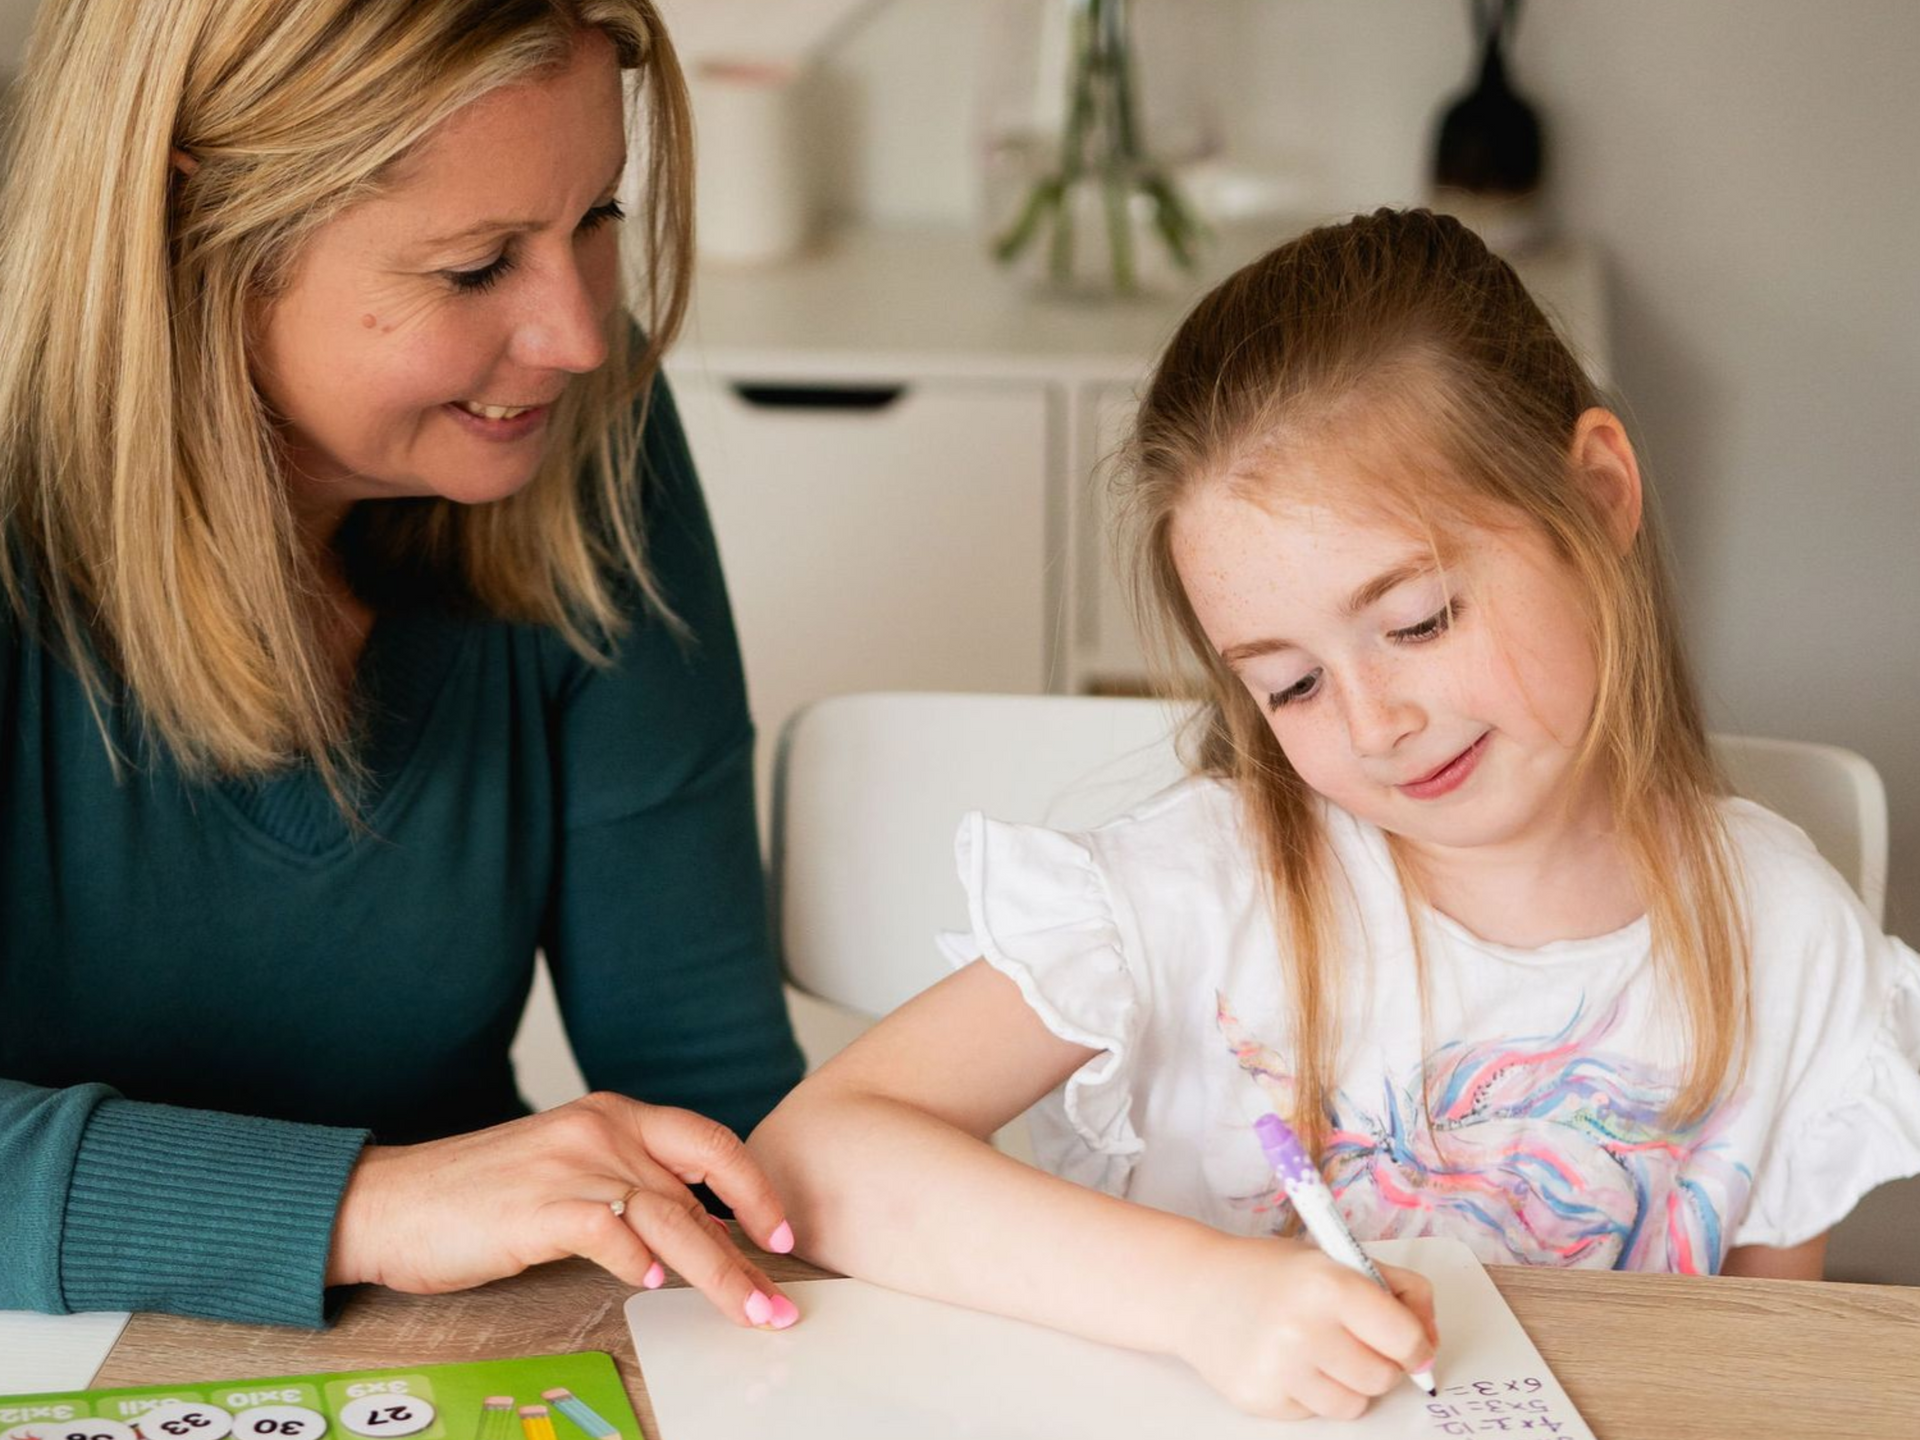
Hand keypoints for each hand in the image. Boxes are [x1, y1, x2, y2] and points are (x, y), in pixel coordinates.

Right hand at [326, 1092, 801, 1328]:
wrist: (390, 1202)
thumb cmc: (477, 1197)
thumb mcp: (570, 1174)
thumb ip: (630, 1190)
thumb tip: (696, 1236)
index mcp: (614, 1115)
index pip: (710, 1142)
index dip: (755, 1188)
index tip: (782, 1233)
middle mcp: (602, 1129)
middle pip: (701, 1186)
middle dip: (750, 1246)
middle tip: (779, 1295)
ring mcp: (571, 1164)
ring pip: (671, 1216)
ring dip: (717, 1270)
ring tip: (748, 1309)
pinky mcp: (539, 1205)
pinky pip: (610, 1230)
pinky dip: (637, 1261)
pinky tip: (652, 1286)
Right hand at [1170, 1233, 1438, 1420]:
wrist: (1195, 1289)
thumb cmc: (1271, 1273)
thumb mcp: (1334, 1259)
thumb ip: (1395, 1290)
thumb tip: (1430, 1342)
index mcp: (1328, 1284)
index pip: (1406, 1337)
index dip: (1418, 1344)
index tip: (1414, 1345)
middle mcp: (1303, 1328)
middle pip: (1383, 1377)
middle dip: (1380, 1363)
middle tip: (1355, 1340)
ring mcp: (1279, 1368)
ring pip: (1353, 1404)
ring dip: (1347, 1383)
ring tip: (1318, 1351)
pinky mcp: (1261, 1399)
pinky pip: (1315, 1413)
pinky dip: (1310, 1393)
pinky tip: (1286, 1361)